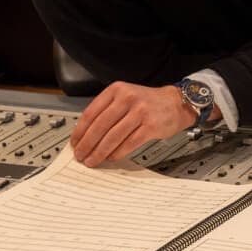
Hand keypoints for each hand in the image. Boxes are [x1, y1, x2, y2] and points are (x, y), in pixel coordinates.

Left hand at [71, 82, 194, 167]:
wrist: (177, 103)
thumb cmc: (149, 103)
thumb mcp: (125, 97)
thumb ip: (107, 111)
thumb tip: (86, 135)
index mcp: (116, 90)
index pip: (91, 113)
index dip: (80, 131)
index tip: (74, 143)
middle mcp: (127, 98)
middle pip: (100, 126)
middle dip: (87, 144)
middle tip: (80, 155)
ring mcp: (140, 111)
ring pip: (113, 136)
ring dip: (100, 151)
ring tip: (93, 160)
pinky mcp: (151, 125)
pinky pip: (129, 143)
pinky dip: (117, 153)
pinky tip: (111, 158)